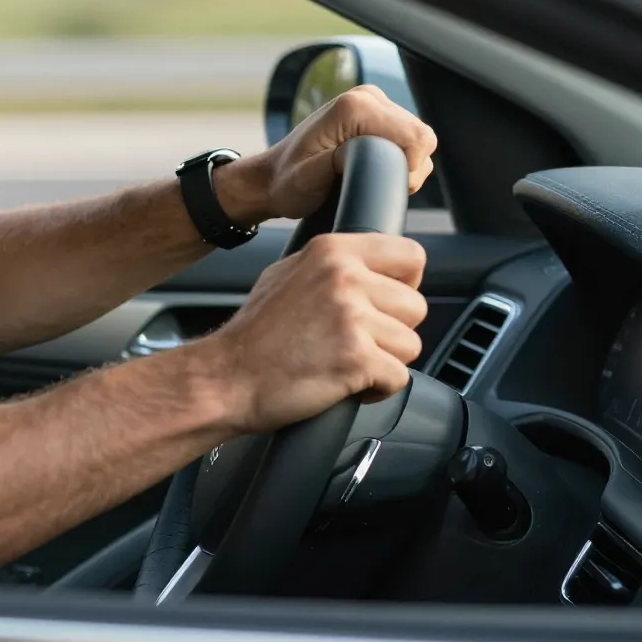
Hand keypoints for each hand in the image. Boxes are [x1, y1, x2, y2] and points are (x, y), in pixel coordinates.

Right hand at [187, 233, 426, 433]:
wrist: (225, 378)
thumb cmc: (254, 336)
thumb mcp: (287, 275)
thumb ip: (331, 266)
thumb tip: (371, 269)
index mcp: (332, 251)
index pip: (411, 255)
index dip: (404, 285)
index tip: (383, 305)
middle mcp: (344, 277)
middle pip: (416, 306)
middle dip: (392, 332)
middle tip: (354, 342)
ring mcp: (352, 317)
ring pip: (412, 345)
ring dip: (385, 362)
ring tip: (345, 363)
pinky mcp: (357, 358)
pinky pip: (400, 378)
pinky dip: (377, 390)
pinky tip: (344, 384)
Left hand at [215, 85, 436, 223]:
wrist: (273, 178)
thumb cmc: (287, 182)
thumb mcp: (309, 178)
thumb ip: (342, 161)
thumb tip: (373, 153)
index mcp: (355, 106)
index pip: (415, 136)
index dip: (408, 168)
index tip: (379, 183)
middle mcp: (368, 96)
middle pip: (421, 136)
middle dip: (407, 168)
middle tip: (372, 183)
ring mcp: (374, 102)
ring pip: (418, 139)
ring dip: (403, 164)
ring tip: (368, 176)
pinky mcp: (378, 113)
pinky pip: (408, 138)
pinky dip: (399, 158)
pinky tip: (372, 168)